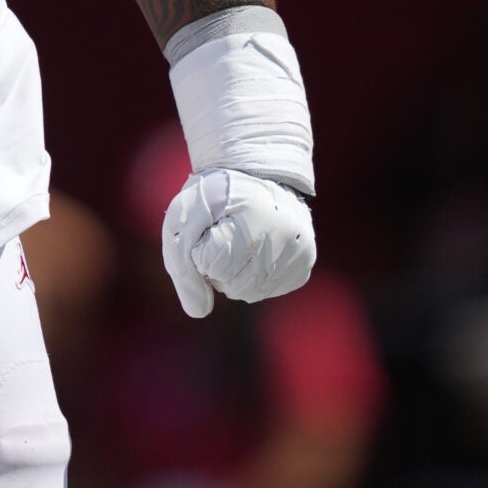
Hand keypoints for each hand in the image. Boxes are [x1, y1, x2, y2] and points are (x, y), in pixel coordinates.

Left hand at [162, 167, 313, 317]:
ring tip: (237, 243)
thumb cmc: (213, 197)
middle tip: (222, 235)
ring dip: (233, 275)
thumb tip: (198, 312)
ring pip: (251, 293)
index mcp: (253, 216)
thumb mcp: (183, 220)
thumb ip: (182, 268)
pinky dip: (253, 277)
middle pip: (232, 285)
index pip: (213, 264)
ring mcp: (300, 252)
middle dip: (216, 267)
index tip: (210, 226)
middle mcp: (285, 235)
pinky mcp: (305, 263)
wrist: (253, 175)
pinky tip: (253, 252)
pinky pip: (268, 290)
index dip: (201, 250)